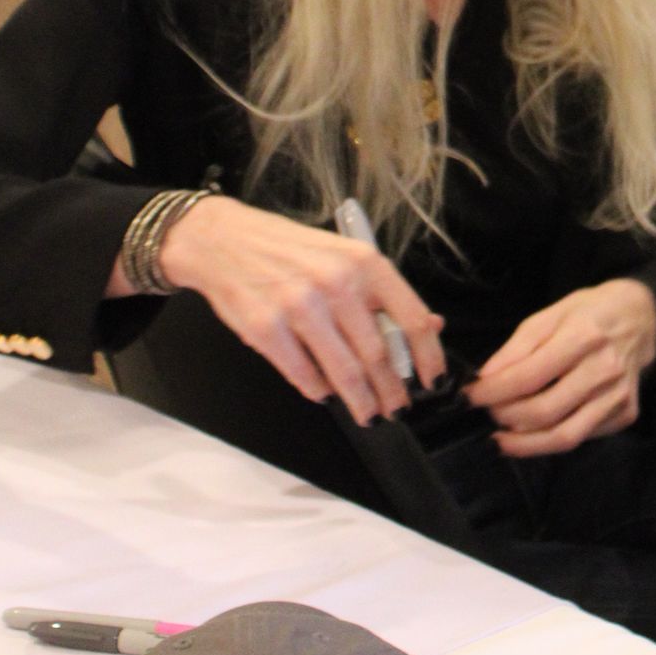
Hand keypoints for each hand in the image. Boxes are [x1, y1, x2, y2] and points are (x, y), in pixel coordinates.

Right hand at [136, 194, 446, 423]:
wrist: (224, 240)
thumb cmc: (289, 250)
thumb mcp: (345, 257)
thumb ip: (384, 293)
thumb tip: (429, 327)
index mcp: (365, 263)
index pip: (412, 319)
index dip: (428, 357)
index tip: (431, 380)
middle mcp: (336, 284)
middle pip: (379, 355)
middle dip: (392, 391)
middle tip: (397, 408)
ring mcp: (299, 307)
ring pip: (344, 372)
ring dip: (361, 401)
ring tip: (369, 414)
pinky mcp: (266, 329)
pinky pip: (304, 375)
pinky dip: (319, 390)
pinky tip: (325, 393)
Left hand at [463, 277, 655, 457]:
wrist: (641, 317)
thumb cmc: (590, 312)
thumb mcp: (551, 314)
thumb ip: (518, 347)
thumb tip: (486, 378)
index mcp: (583, 337)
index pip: (528, 377)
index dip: (493, 391)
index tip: (471, 396)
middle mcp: (605, 370)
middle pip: (544, 412)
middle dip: (506, 417)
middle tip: (490, 414)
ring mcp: (618, 396)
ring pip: (565, 436)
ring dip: (525, 443)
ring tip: (502, 439)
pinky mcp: (626, 413)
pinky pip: (583, 437)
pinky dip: (552, 440)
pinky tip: (536, 432)